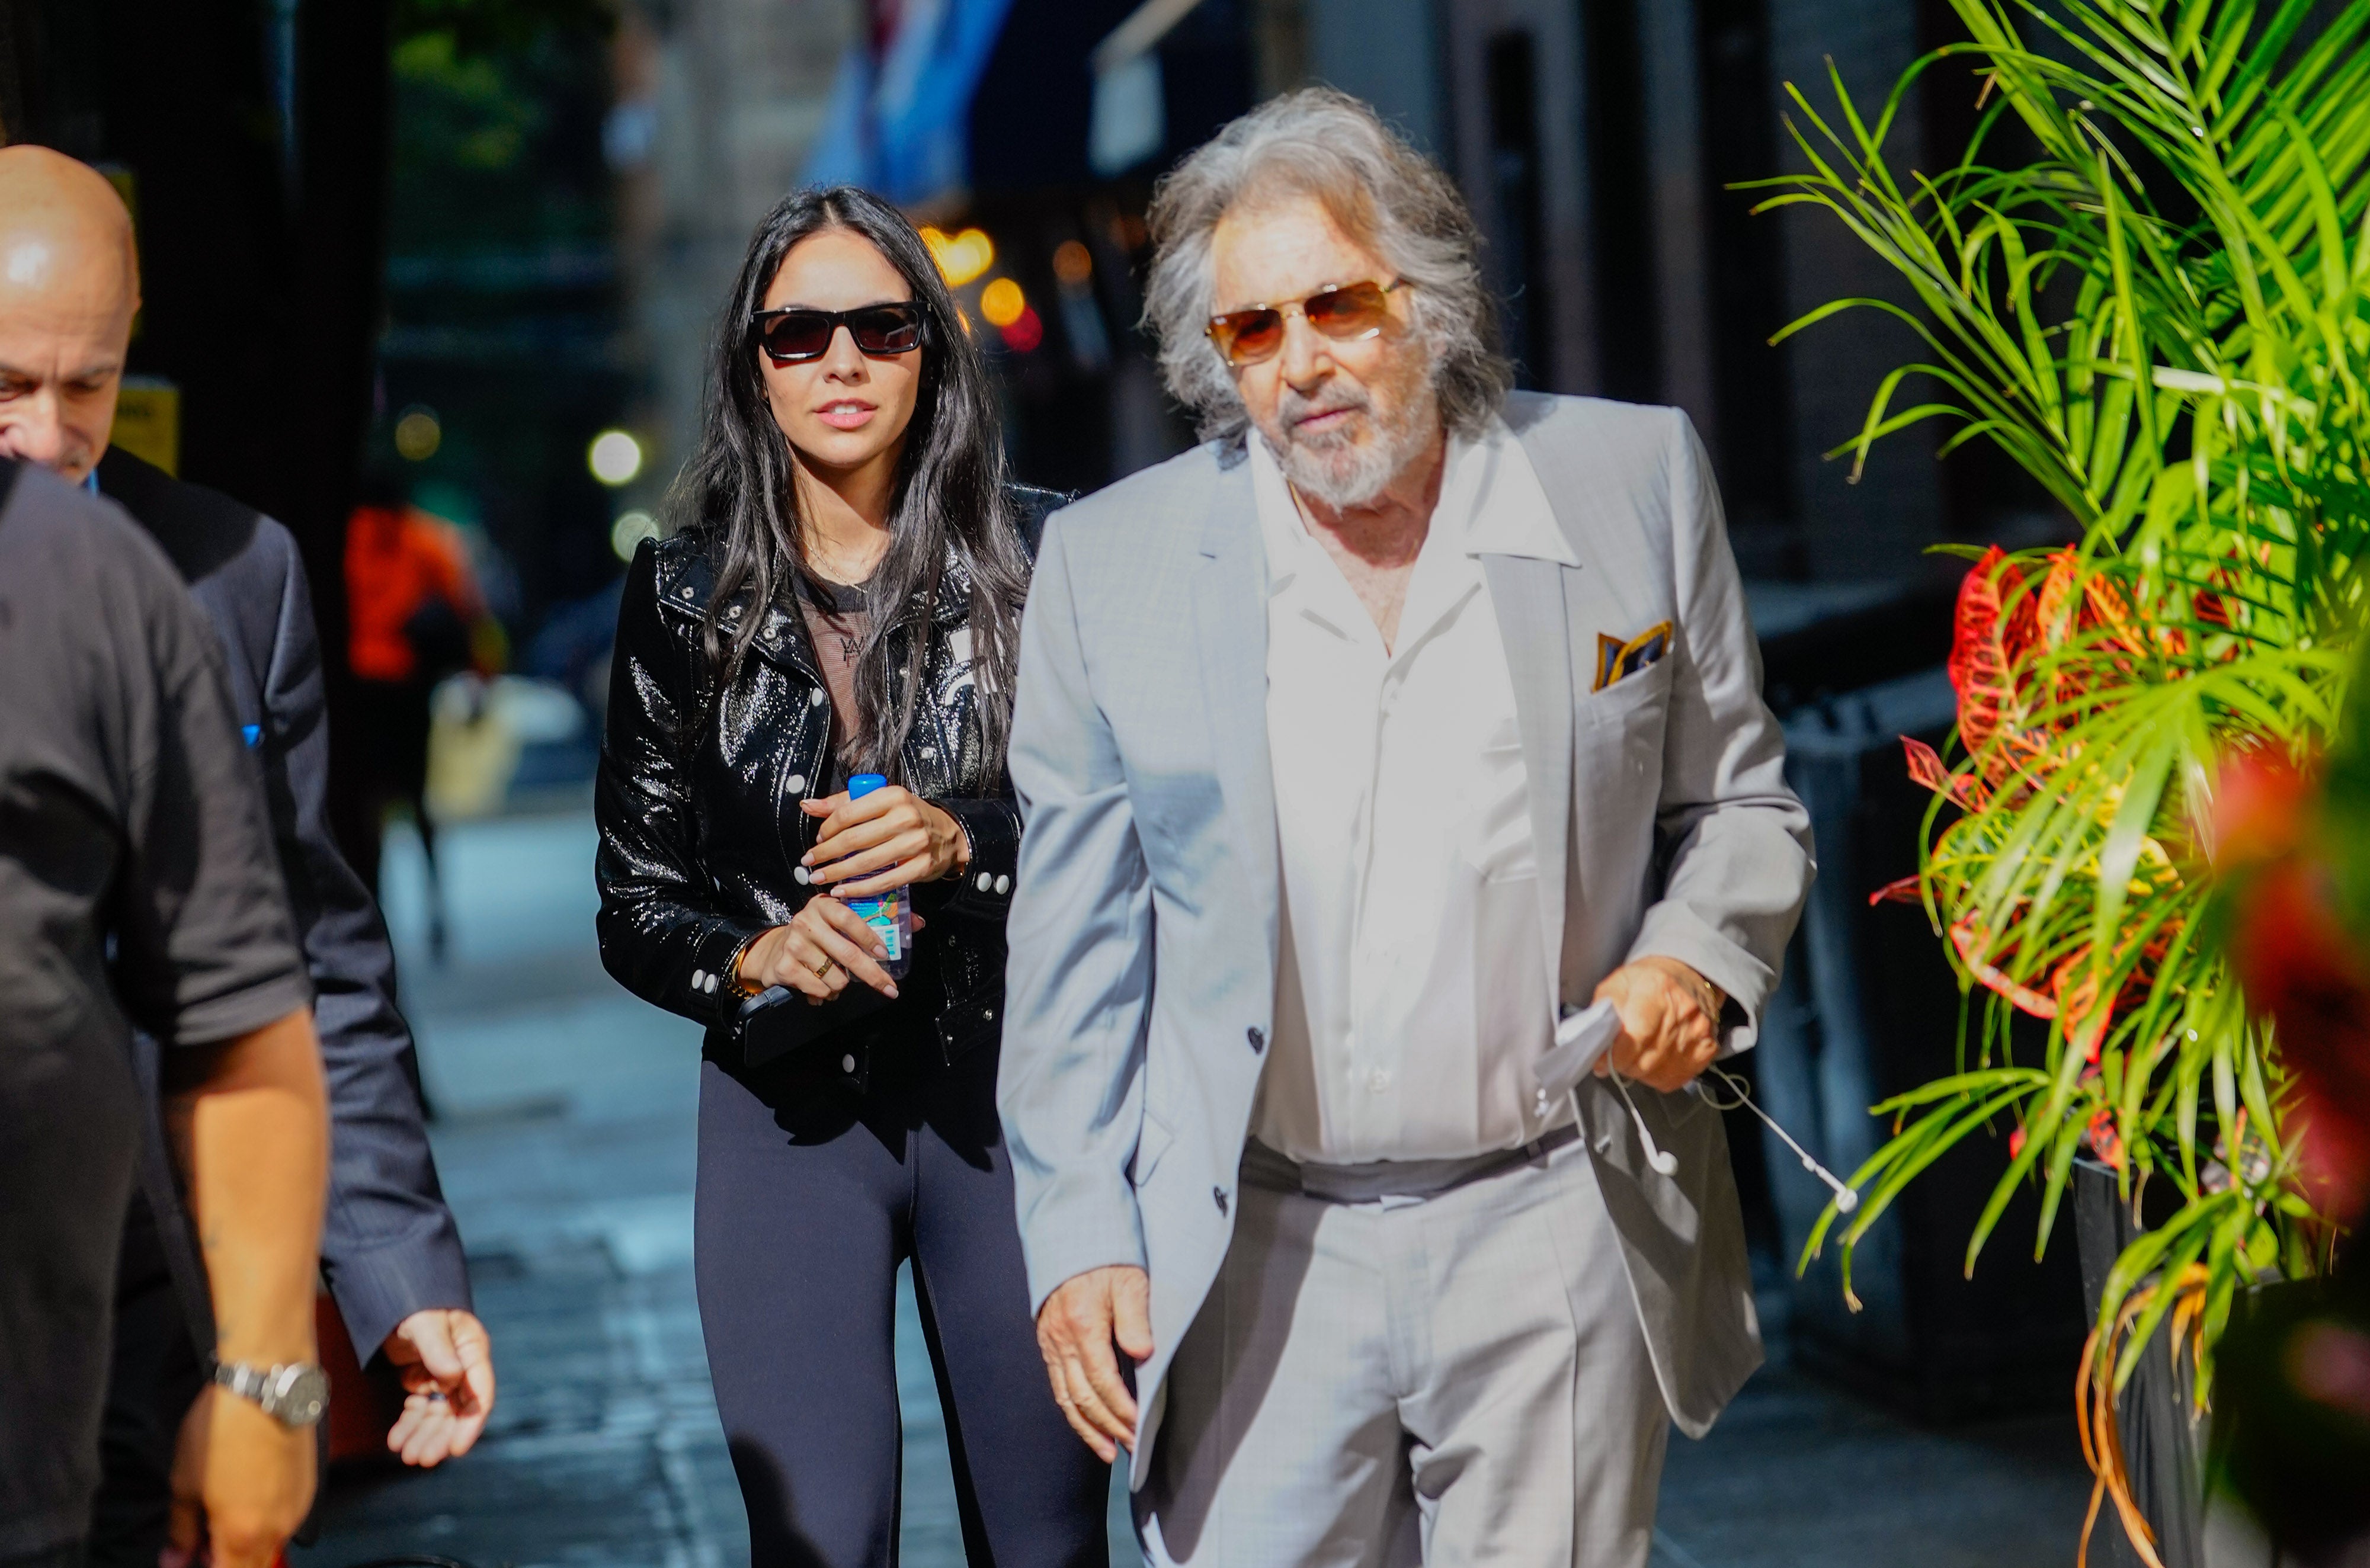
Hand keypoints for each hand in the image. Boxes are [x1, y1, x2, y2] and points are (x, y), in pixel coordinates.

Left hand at [163, 1384, 315, 1567]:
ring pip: (271, 1544)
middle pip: (254, 1567)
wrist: (267, 1385)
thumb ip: (181, 1530)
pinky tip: (247, 1494)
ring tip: (222, 1514)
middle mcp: (278, 1528)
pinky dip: (265, 1520)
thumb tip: (176, 1557)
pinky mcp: (308, 1486)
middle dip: (226, 1561)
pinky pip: (286, 1519)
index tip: (190, 1560)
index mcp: (243, 1534)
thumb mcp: (185, 1483)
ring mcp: (298, 1507)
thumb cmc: (225, 1428)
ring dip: (247, 1543)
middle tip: (200, 1544)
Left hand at [383, 1308, 495, 1465]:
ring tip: (406, 1455)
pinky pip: (419, 1409)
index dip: (470, 1424)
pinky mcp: (422, 1379)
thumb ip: (439, 1350)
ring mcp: (442, 1374)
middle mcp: (461, 1366)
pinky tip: (396, 1440)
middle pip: (457, 1411)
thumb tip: (452, 1377)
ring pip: (437, 1414)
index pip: (479, 1395)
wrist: (391, 1295)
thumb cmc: (414, 1304)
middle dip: (440, 1436)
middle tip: (422, 1459)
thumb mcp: (426, 1324)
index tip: (456, 1449)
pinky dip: (409, 1425)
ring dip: (423, 1435)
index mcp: (472, 1351)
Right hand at [737, 896, 924, 1003]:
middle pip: (847, 954)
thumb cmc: (817, 935)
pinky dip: (825, 993)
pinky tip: (819, 984)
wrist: (772, 951)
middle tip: (889, 988)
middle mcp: (806, 922)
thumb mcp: (839, 922)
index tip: (886, 955)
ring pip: (836, 978)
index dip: (870, 938)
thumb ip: (876, 920)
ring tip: (835, 977)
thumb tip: (918, 923)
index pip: (849, 918)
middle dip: (873, 975)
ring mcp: (793, 945)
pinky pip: (820, 990)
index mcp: (823, 906)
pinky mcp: (785, 967)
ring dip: (842, 985)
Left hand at [801, 785, 969, 896]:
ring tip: (820, 878)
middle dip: (826, 854)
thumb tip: (807, 805)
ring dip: (837, 873)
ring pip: (866, 862)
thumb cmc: (908, 817)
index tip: (817, 839)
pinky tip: (843, 890)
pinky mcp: (921, 867)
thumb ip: (843, 803)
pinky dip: (860, 889)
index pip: (849, 812)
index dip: (827, 829)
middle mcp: (905, 817)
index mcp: (892, 796)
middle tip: (809, 862)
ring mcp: (915, 843)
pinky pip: (884, 882)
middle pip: (854, 839)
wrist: (948, 835)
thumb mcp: (880, 801)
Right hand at [1036, 1264, 1152, 1461]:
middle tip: (1130, 1446)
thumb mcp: (1130, 1279)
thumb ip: (1135, 1318)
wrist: (1073, 1234)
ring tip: (1107, 1451)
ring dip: (1087, 1428)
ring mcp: (1051, 1342)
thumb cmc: (1106, 1255)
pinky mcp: (1048, 1341)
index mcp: (1083, 1324)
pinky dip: (1072, 1409)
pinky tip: (1086, 1422)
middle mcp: (1061, 1338)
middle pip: (1083, 1396)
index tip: (1139, 1426)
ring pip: (1066, 1397)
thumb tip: (1143, 1354)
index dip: (1121, 1408)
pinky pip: (1057, 1384)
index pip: (1103, 1380)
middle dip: (1108, 1426)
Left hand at [1593, 956, 1723, 1092]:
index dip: (1614, 1056)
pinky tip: (1653, 1058)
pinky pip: (1674, 1079)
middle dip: (1623, 1064)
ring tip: (1635, 1054)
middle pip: (1645, 1061)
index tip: (1600, 1061)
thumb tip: (1596, 1042)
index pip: (1635, 1037)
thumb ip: (1604, 1010)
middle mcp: (1682, 1013)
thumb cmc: (1649, 979)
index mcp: (1656, 991)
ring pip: (1658, 1074)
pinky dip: (1658, 1075)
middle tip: (1616, 1056)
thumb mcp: (1618, 982)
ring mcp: (1697, 1033)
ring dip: (1640, 1071)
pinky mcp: (1706, 1049)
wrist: (1688, 974)